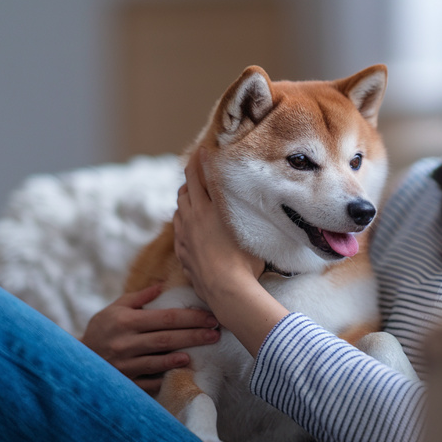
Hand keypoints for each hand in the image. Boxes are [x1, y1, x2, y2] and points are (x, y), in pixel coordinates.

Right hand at [81, 283, 219, 395]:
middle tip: (216, 333)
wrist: (76, 359)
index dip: (190, 317)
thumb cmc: (101, 329)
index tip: (210, 316)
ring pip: (158, 361)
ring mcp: (125, 364)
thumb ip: (139, 297)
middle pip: (166, 339)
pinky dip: (163, 377)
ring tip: (200, 352)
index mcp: (126, 321)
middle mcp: (126, 343)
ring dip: (180, 357)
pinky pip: (147, 382)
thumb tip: (163, 284)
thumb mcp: (115, 308)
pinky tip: (179, 373)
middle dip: (194, 335)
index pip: (165, 318)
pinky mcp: (124, 381)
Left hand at [173, 148, 287, 356]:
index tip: (203, 150)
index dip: (201, 161)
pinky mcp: (182, 251)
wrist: (226, 292)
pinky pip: (178, 228)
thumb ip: (252, 215)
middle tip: (196, 169)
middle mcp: (193, 218)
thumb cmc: (246, 263)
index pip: (202, 176)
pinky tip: (189, 223)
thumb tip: (263, 203)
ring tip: (192, 195)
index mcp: (211, 209)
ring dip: (185, 198)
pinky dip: (183, 220)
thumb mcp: (253, 232)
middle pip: (186, 188)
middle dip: (190, 176)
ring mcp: (184, 235)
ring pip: (179, 207)